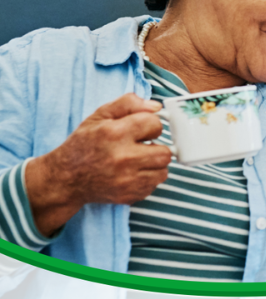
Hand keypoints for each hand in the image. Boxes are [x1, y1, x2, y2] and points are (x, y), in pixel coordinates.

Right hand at [25, 93, 171, 235]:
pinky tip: (132, 173)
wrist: (66, 178)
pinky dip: (147, 178)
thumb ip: (128, 104)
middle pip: (165, 152)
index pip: (155, 124)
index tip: (141, 129)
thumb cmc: (84, 143)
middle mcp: (123, 158)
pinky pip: (154, 185)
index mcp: (116, 133)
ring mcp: (127, 180)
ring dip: (154, 164)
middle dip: (156, 147)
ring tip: (138, 160)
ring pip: (163, 171)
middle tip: (142, 146)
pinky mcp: (130, 195)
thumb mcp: (100, 115)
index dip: (150, 125)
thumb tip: (156, 107)